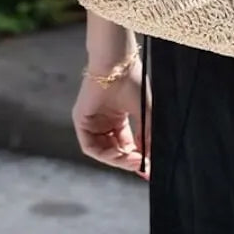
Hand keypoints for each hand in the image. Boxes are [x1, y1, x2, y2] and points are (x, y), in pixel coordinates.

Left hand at [71, 57, 150, 180]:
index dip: (137, 157)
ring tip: (134, 160)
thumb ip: (148, 136)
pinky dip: (105, 154)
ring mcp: (92, 121)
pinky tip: (119, 154)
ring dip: (118, 159)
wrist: (116, 63)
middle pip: (116, 149)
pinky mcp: (81, 121)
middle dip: (128, 160)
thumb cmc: (131, 80)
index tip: (149, 169)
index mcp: (118, 115)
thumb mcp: (145, 112)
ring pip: (103, 150)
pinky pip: (90, 146)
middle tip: (142, 167)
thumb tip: (152, 160)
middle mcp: (105, 120)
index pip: (127, 144)